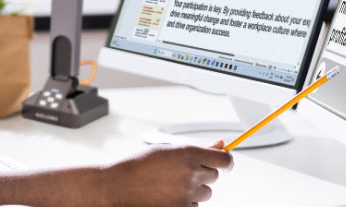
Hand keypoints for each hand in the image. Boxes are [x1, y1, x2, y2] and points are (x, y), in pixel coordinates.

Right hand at [103, 140, 232, 206]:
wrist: (118, 186)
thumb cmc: (140, 165)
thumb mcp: (168, 150)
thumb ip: (197, 149)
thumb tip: (221, 144)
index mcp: (188, 153)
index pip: (224, 159)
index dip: (227, 161)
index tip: (224, 164)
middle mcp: (191, 173)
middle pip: (214, 176)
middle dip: (202, 174)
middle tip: (180, 173)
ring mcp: (187, 194)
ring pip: (206, 193)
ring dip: (194, 190)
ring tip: (170, 185)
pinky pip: (195, 206)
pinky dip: (186, 202)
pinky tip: (167, 196)